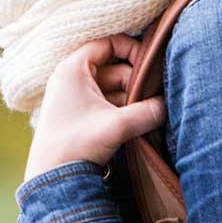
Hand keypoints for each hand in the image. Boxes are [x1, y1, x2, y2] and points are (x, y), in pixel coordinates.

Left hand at [23, 34, 166, 181]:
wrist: (53, 179)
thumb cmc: (76, 144)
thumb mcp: (117, 125)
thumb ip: (147, 112)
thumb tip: (168, 105)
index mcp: (73, 69)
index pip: (106, 43)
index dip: (130, 49)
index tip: (150, 64)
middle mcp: (71, 78)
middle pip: (112, 67)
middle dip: (135, 81)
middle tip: (154, 96)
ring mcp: (74, 96)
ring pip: (112, 87)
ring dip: (131, 98)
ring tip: (147, 111)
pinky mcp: (78, 114)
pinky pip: (106, 102)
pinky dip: (122, 108)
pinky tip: (137, 121)